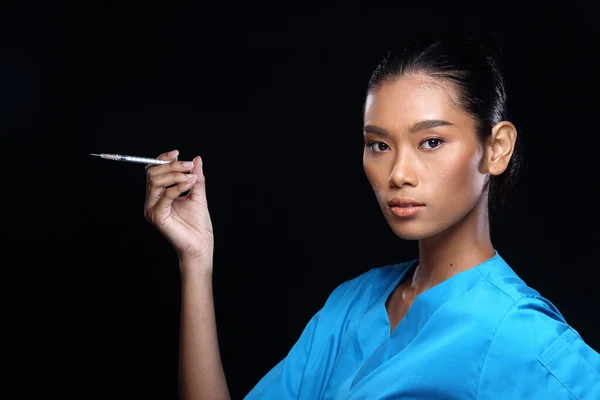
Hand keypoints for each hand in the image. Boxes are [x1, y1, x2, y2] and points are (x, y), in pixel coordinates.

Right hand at [144, 149, 213, 265]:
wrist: (201, 245)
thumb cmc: (198, 224)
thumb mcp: (198, 194)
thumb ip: (195, 177)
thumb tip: (196, 159)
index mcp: (159, 195)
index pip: (153, 171)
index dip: (163, 159)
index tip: (178, 154)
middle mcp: (152, 201)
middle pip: (152, 173)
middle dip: (171, 166)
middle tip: (189, 166)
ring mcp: (152, 209)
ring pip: (155, 181)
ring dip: (175, 174)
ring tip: (192, 176)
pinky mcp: (157, 217)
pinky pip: (165, 195)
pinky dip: (179, 186)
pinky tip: (190, 183)